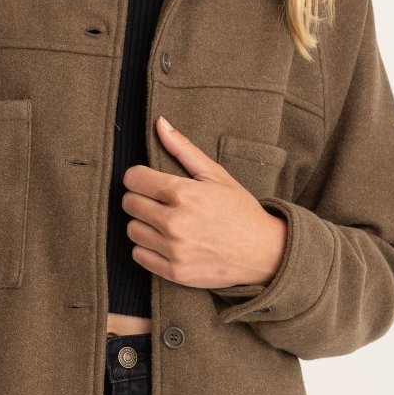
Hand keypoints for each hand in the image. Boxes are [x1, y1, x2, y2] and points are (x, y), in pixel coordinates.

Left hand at [121, 115, 287, 289]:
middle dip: (140, 200)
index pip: (133, 179)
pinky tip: (164, 242)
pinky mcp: (174, 272)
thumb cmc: (240, 210)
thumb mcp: (215, 175)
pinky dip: (147, 248)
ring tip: (164, 223)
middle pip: (129, 204)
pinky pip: (138, 255)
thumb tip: (159, 122)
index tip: (149, 182)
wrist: (264, 252)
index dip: (139, 178)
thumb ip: (183, 149)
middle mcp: (175, 222)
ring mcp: (174, 249)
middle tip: (159, 203)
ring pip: (131, 230)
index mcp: (183, 193)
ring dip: (143, 225)